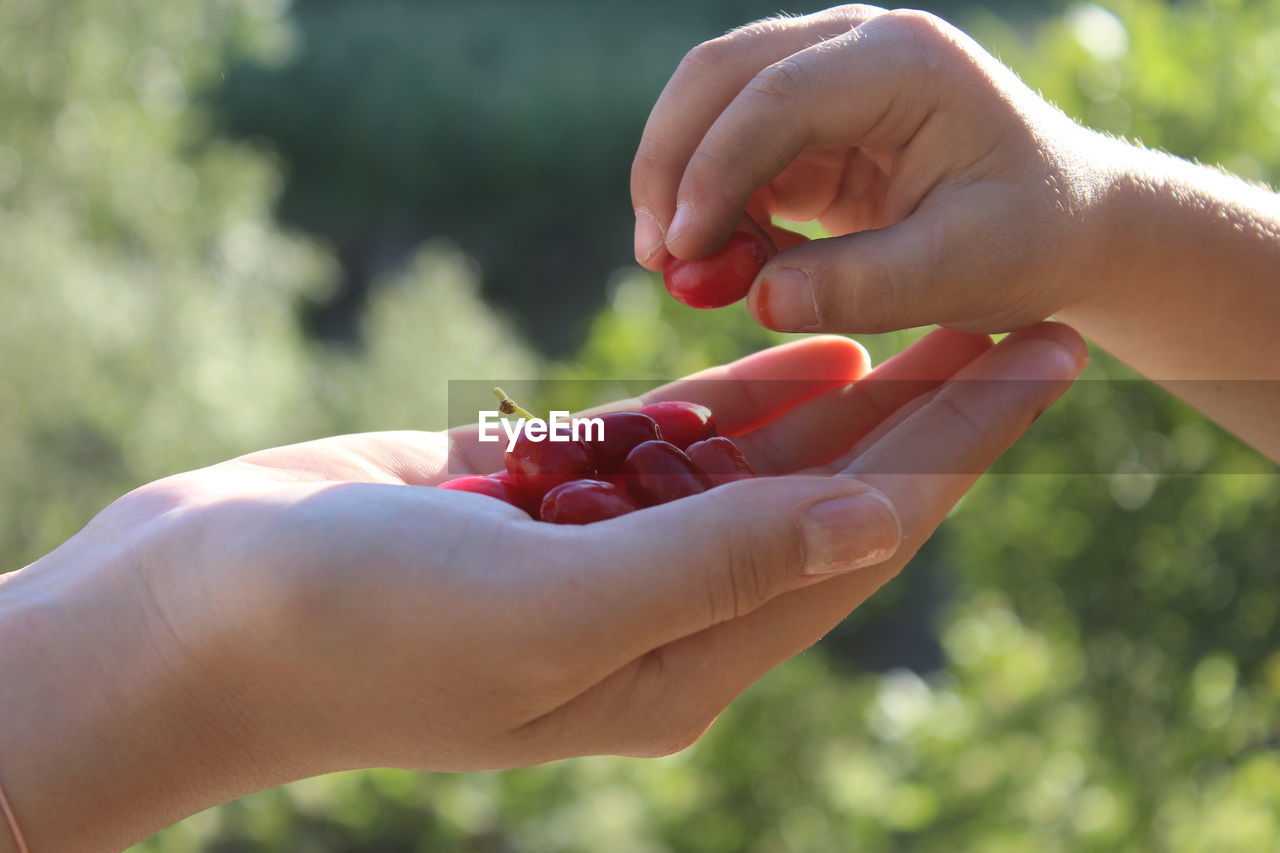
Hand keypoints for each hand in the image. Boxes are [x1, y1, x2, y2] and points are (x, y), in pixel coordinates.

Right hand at [0, 324, 1084, 850]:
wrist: (205, 610)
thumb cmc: (359, 628)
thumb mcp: (550, 608)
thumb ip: (717, 564)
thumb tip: (877, 523)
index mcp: (680, 667)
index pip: (857, 547)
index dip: (959, 454)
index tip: (1043, 373)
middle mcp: (663, 617)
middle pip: (831, 500)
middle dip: (935, 415)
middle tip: (1026, 328)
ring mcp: (608, 556)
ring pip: (764, 464)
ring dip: (857, 395)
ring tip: (947, 323)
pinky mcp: (554, 501)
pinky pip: (677, 443)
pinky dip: (747, 398)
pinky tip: (818, 353)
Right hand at [630, 5, 1121, 334]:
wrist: (1063, 220)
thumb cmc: (1031, 236)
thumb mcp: (965, 270)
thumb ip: (865, 286)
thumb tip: (758, 300)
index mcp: (906, 61)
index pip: (779, 96)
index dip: (715, 171)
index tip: (680, 253)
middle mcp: (856, 45)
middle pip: (720, 74)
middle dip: (670, 165)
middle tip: (656, 259)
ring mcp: (825, 75)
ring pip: (709, 106)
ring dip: (678, 184)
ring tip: (688, 274)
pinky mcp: (806, 121)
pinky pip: (729, 150)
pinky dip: (711, 205)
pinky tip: (728, 261)